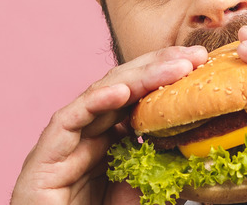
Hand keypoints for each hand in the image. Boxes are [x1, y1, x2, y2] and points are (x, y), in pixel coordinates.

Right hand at [10, 46, 207, 204]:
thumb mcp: (144, 196)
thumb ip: (165, 174)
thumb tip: (202, 154)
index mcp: (110, 141)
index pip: (140, 97)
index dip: (168, 77)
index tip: (201, 65)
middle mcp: (87, 135)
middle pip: (123, 87)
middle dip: (158, 67)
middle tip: (194, 56)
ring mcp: (65, 143)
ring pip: (101, 96)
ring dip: (138, 78)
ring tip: (173, 67)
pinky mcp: (44, 156)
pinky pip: (69, 120)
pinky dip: (96, 102)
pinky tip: (122, 91)